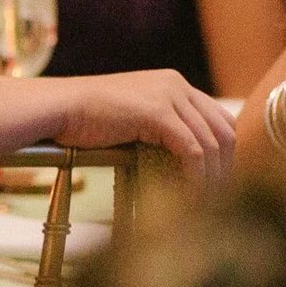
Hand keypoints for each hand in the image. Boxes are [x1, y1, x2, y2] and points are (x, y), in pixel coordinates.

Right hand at [50, 69, 237, 179]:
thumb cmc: (85, 118)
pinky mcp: (158, 113)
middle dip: (227, 165)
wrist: (58, 107)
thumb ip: (158, 126)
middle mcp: (176, 84)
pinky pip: (192, 150)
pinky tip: (191, 195)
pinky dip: (197, 176)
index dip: (225, 151)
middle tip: (223, 196)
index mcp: (173, 83)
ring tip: (209, 203)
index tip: (220, 180)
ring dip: (214, 176)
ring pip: (212, 142)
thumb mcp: (132, 116)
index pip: (218, 117)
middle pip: (223, 129)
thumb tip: (179, 158)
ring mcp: (168, 96)